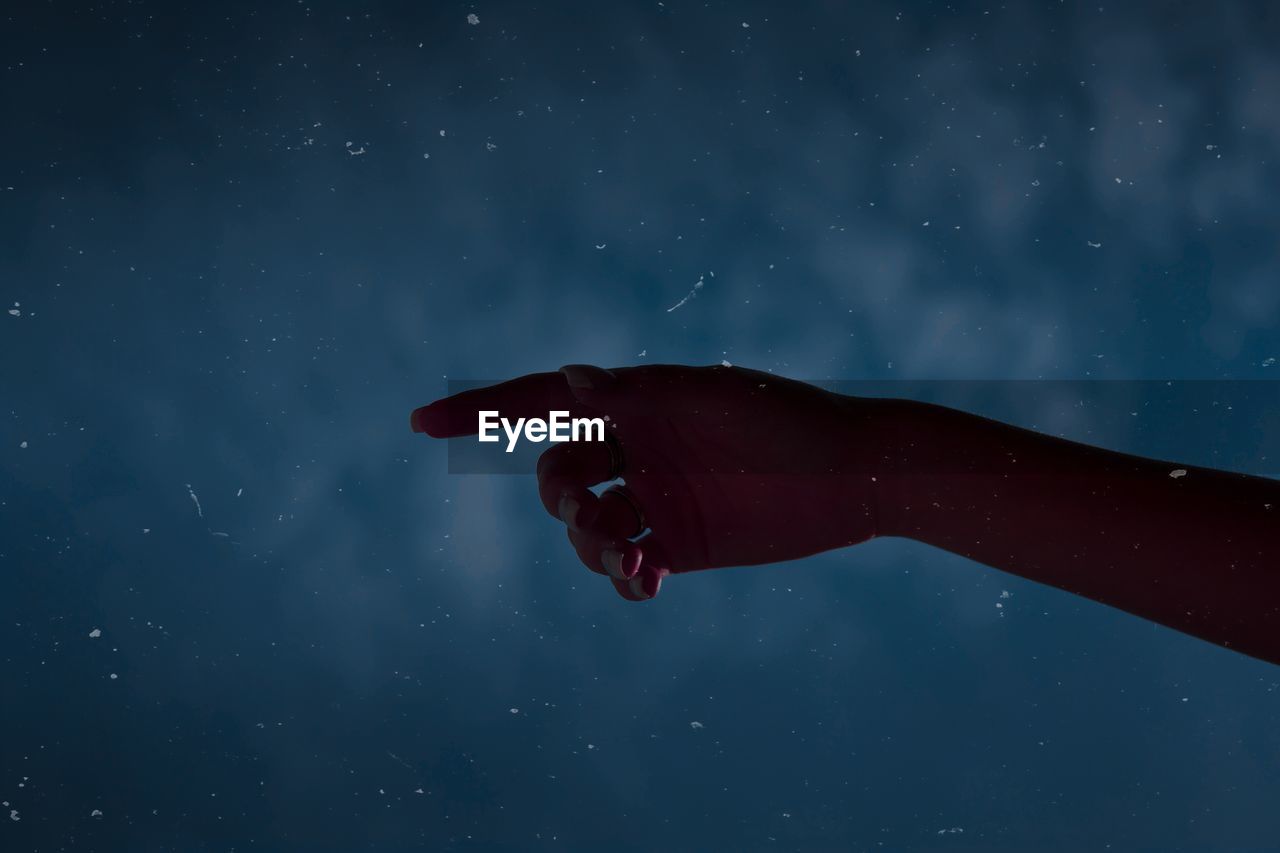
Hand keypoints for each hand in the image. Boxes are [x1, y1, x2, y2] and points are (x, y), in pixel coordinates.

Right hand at [411, 364, 892, 600]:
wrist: (855, 478)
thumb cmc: (785, 422)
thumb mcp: (710, 402)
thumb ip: (639, 395)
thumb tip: (568, 379)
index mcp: (633, 405)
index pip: (542, 403)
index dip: (482, 411)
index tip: (422, 425)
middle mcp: (636, 449)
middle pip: (556, 475)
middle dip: (560, 498)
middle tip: (596, 515)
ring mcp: (655, 498)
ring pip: (585, 528)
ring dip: (590, 547)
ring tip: (633, 558)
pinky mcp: (681, 543)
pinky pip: (626, 567)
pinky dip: (624, 580)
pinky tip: (648, 581)